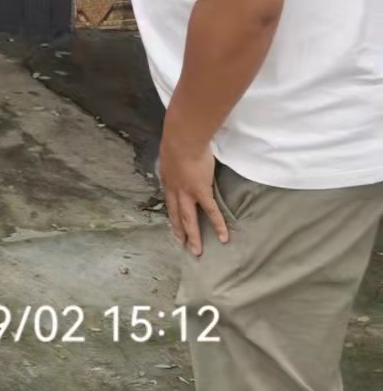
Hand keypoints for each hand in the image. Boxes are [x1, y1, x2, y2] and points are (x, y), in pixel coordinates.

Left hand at [158, 128, 227, 257]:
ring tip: (197, 251)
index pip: (169, 201)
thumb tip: (178, 158)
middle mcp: (174, 190)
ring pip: (189, 219)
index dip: (172, 213)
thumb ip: (175, 160)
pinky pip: (211, 212)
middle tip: (182, 244)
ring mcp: (187, 192)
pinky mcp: (201, 191)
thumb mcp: (171, 152)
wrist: (183, 139)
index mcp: (167, 180)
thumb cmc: (178, 140)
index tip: (173, 224)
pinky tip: (224, 237)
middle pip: (176, 214)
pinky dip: (217, 225)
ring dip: (193, 236)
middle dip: (179, 230)